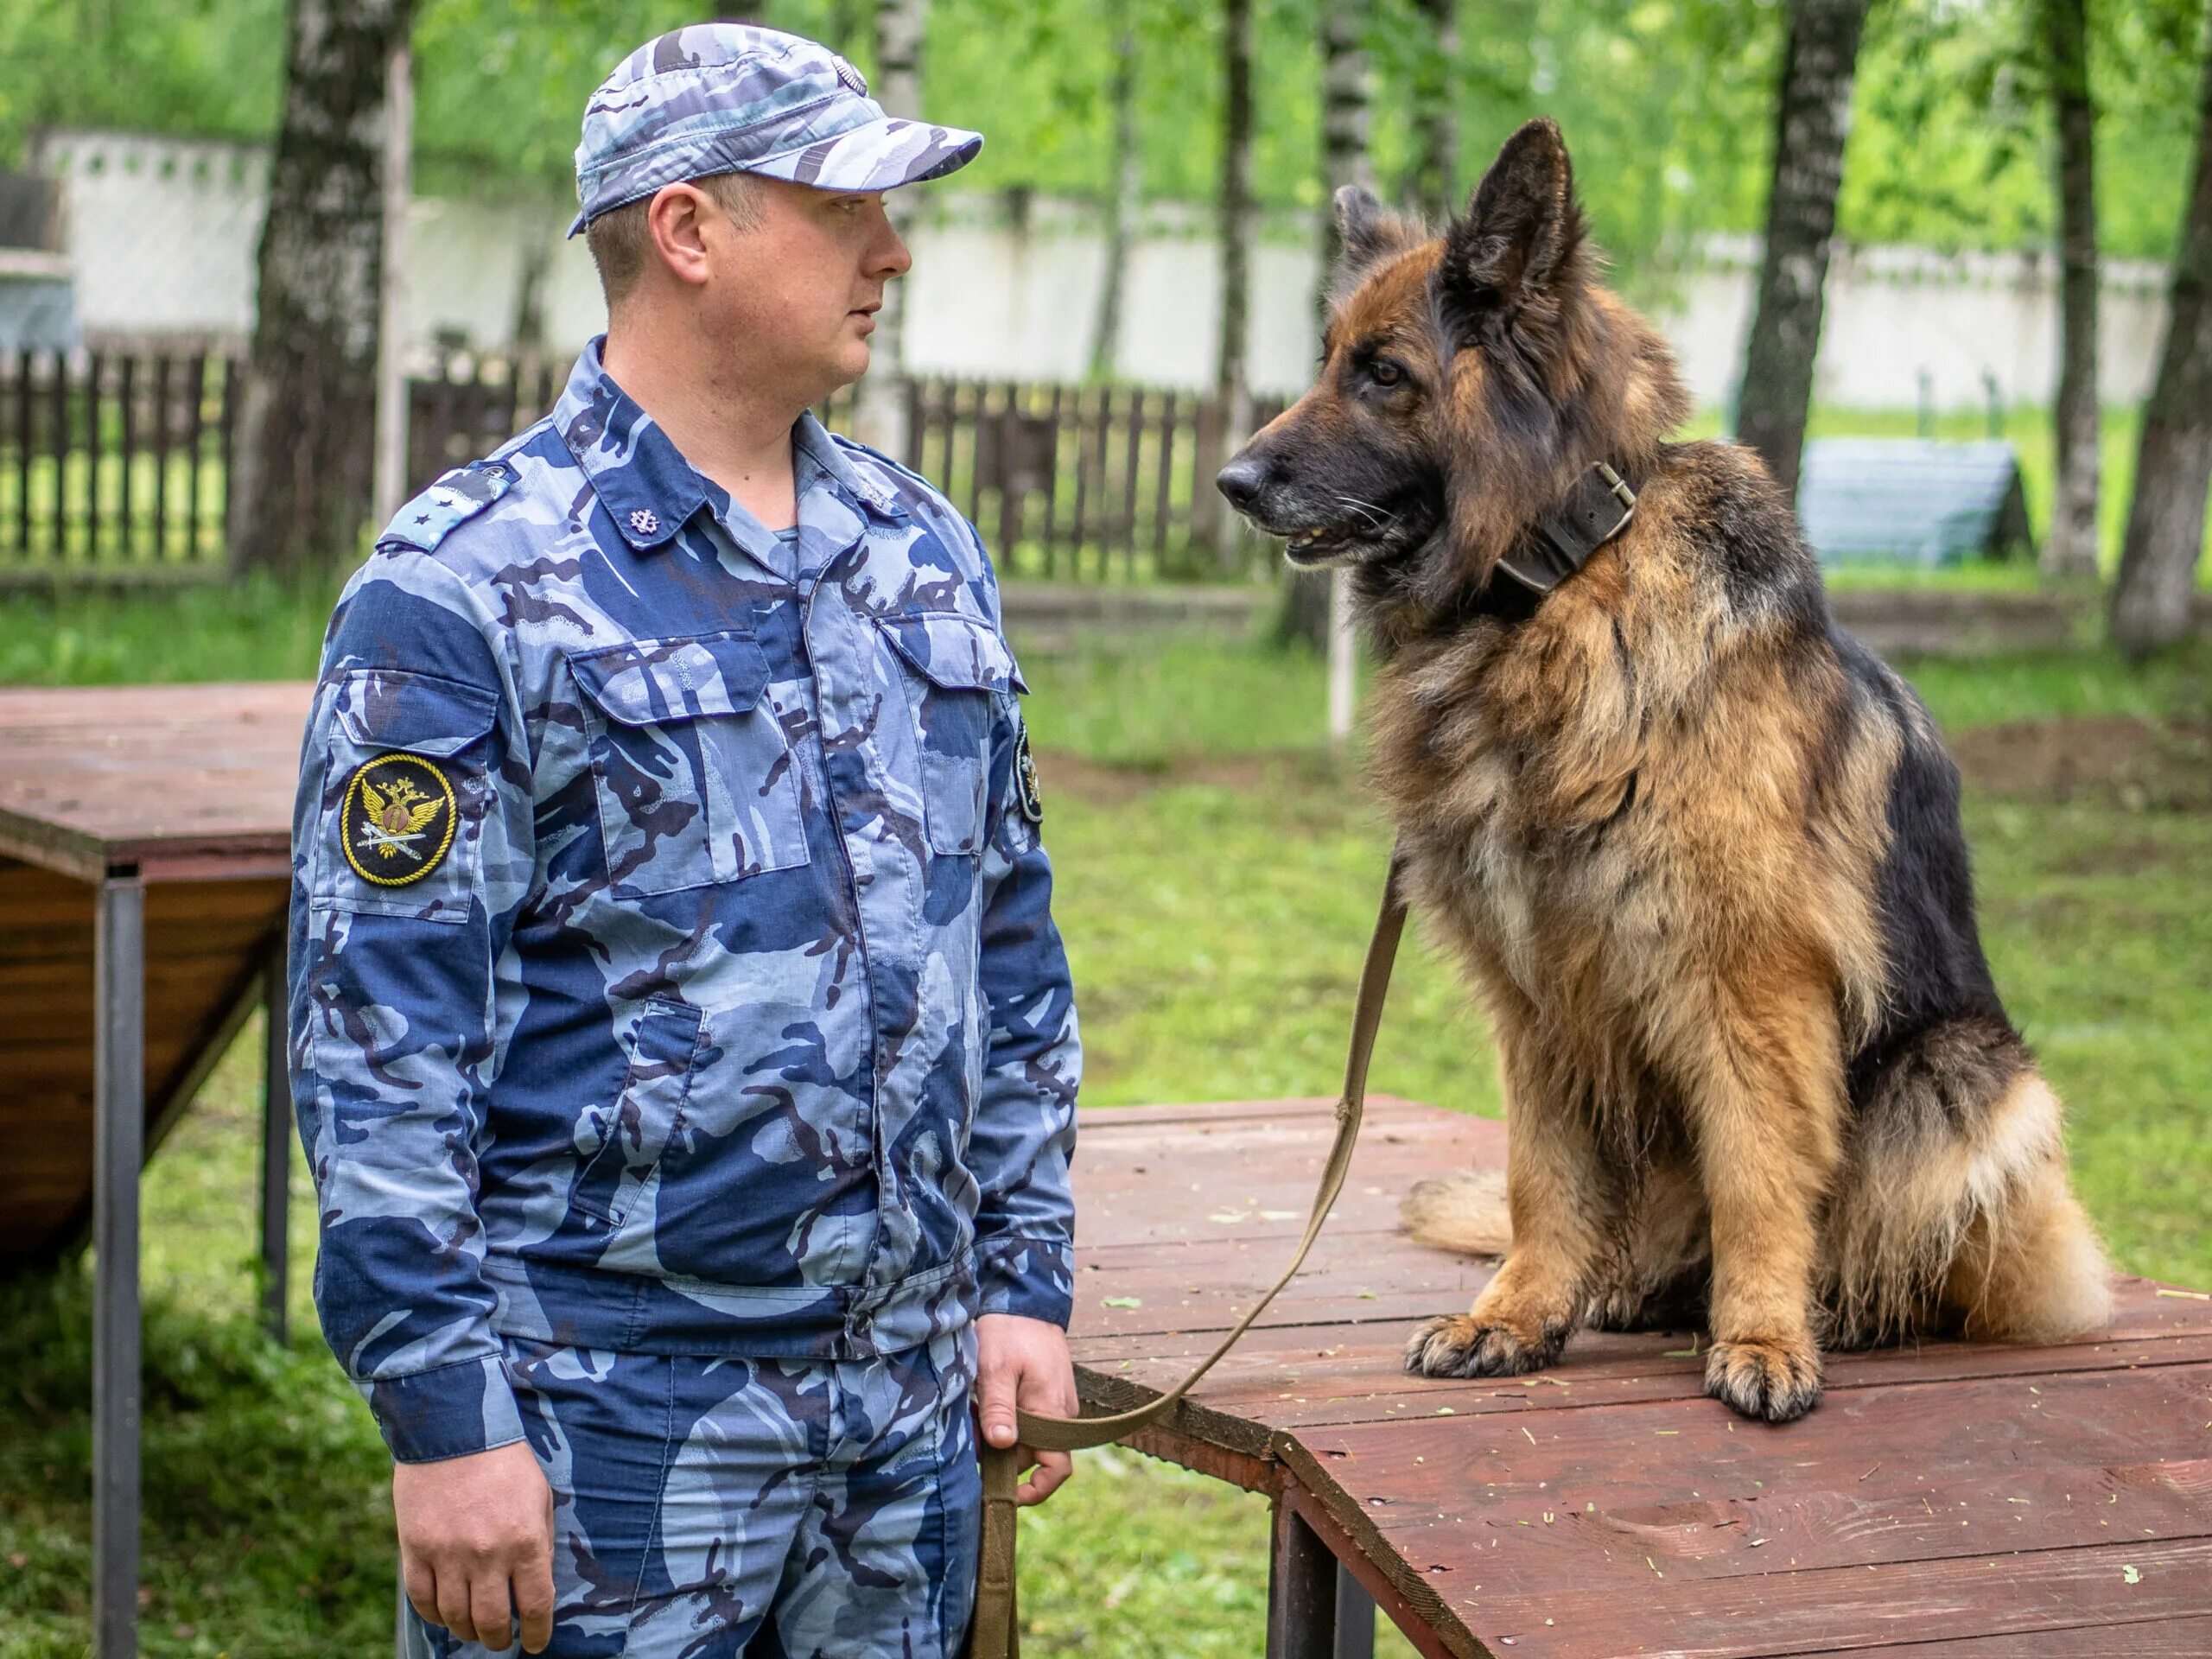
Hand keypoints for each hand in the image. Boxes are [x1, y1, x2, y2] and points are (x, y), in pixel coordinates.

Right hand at [392, 1438, 556, 1652]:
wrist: (454, 1428)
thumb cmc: (505, 1462)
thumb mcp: (540, 1498)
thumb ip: (541, 1543)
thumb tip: (536, 1585)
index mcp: (526, 1541)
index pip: (536, 1606)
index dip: (537, 1633)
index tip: (536, 1643)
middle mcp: (488, 1554)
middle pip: (492, 1621)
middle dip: (498, 1639)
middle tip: (501, 1640)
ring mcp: (448, 1554)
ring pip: (455, 1617)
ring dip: (466, 1631)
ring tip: (474, 1628)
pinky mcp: (416, 1549)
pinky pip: (422, 1599)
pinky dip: (434, 1615)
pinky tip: (445, 1613)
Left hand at [975, 1313, 1078, 1505]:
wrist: (1026, 1299)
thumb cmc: (1011, 1331)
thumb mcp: (996, 1368)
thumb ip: (998, 1408)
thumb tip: (1001, 1446)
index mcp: (1052, 1412)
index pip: (1057, 1468)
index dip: (1036, 1490)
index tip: (1006, 1494)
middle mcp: (1060, 1413)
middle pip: (1033, 1455)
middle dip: (1001, 1455)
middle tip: (970, 1437)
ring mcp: (1054, 1404)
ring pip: (1027, 1437)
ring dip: (1000, 1435)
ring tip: (973, 1412)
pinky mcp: (1045, 1394)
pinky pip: (1028, 1419)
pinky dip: (1005, 1419)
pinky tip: (983, 1402)